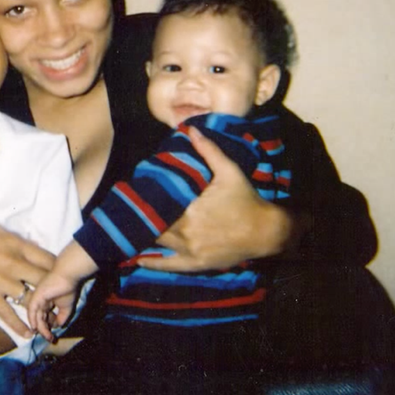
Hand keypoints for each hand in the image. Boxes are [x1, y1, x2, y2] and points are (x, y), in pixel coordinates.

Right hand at [0, 216, 55, 336]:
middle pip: (45, 280)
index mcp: (17, 244)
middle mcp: (13, 262)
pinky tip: (28, 333)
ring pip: (30, 299)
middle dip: (53, 292)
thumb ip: (15, 242)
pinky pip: (8, 313)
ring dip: (38, 310)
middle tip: (56, 301)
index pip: (48, 259)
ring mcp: (0, 280)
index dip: (57, 271)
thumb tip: (31, 248)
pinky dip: (19, 325)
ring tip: (45, 320)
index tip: (58, 279)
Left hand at [27, 272, 77, 341]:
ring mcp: (37, 298)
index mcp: (47, 302)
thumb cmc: (68, 288)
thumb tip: (59, 326)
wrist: (69, 276)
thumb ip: (62, 317)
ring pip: (36, 316)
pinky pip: (32, 310)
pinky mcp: (36, 296)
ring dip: (40, 328)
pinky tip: (35, 328)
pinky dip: (32, 319)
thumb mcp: (67, 307)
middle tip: (50, 339)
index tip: (53, 336)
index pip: (45, 317)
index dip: (48, 327)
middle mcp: (40, 301)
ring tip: (46, 336)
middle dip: (44, 330)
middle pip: (39, 318)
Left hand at [139, 127, 292, 272]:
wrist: (266, 230)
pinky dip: (153, 263)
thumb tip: (192, 129)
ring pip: (158, 243)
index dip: (144, 199)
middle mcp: (186, 230)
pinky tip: (139, 260)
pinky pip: (169, 265)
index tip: (133, 192)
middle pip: (154, 224)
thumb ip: (209, 150)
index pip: (158, 203)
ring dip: (146, 236)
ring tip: (129, 229)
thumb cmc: (246, 199)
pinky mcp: (196, 263)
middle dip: (143, 217)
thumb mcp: (229, 171)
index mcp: (190, 208)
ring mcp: (190, 249)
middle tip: (129, 210)